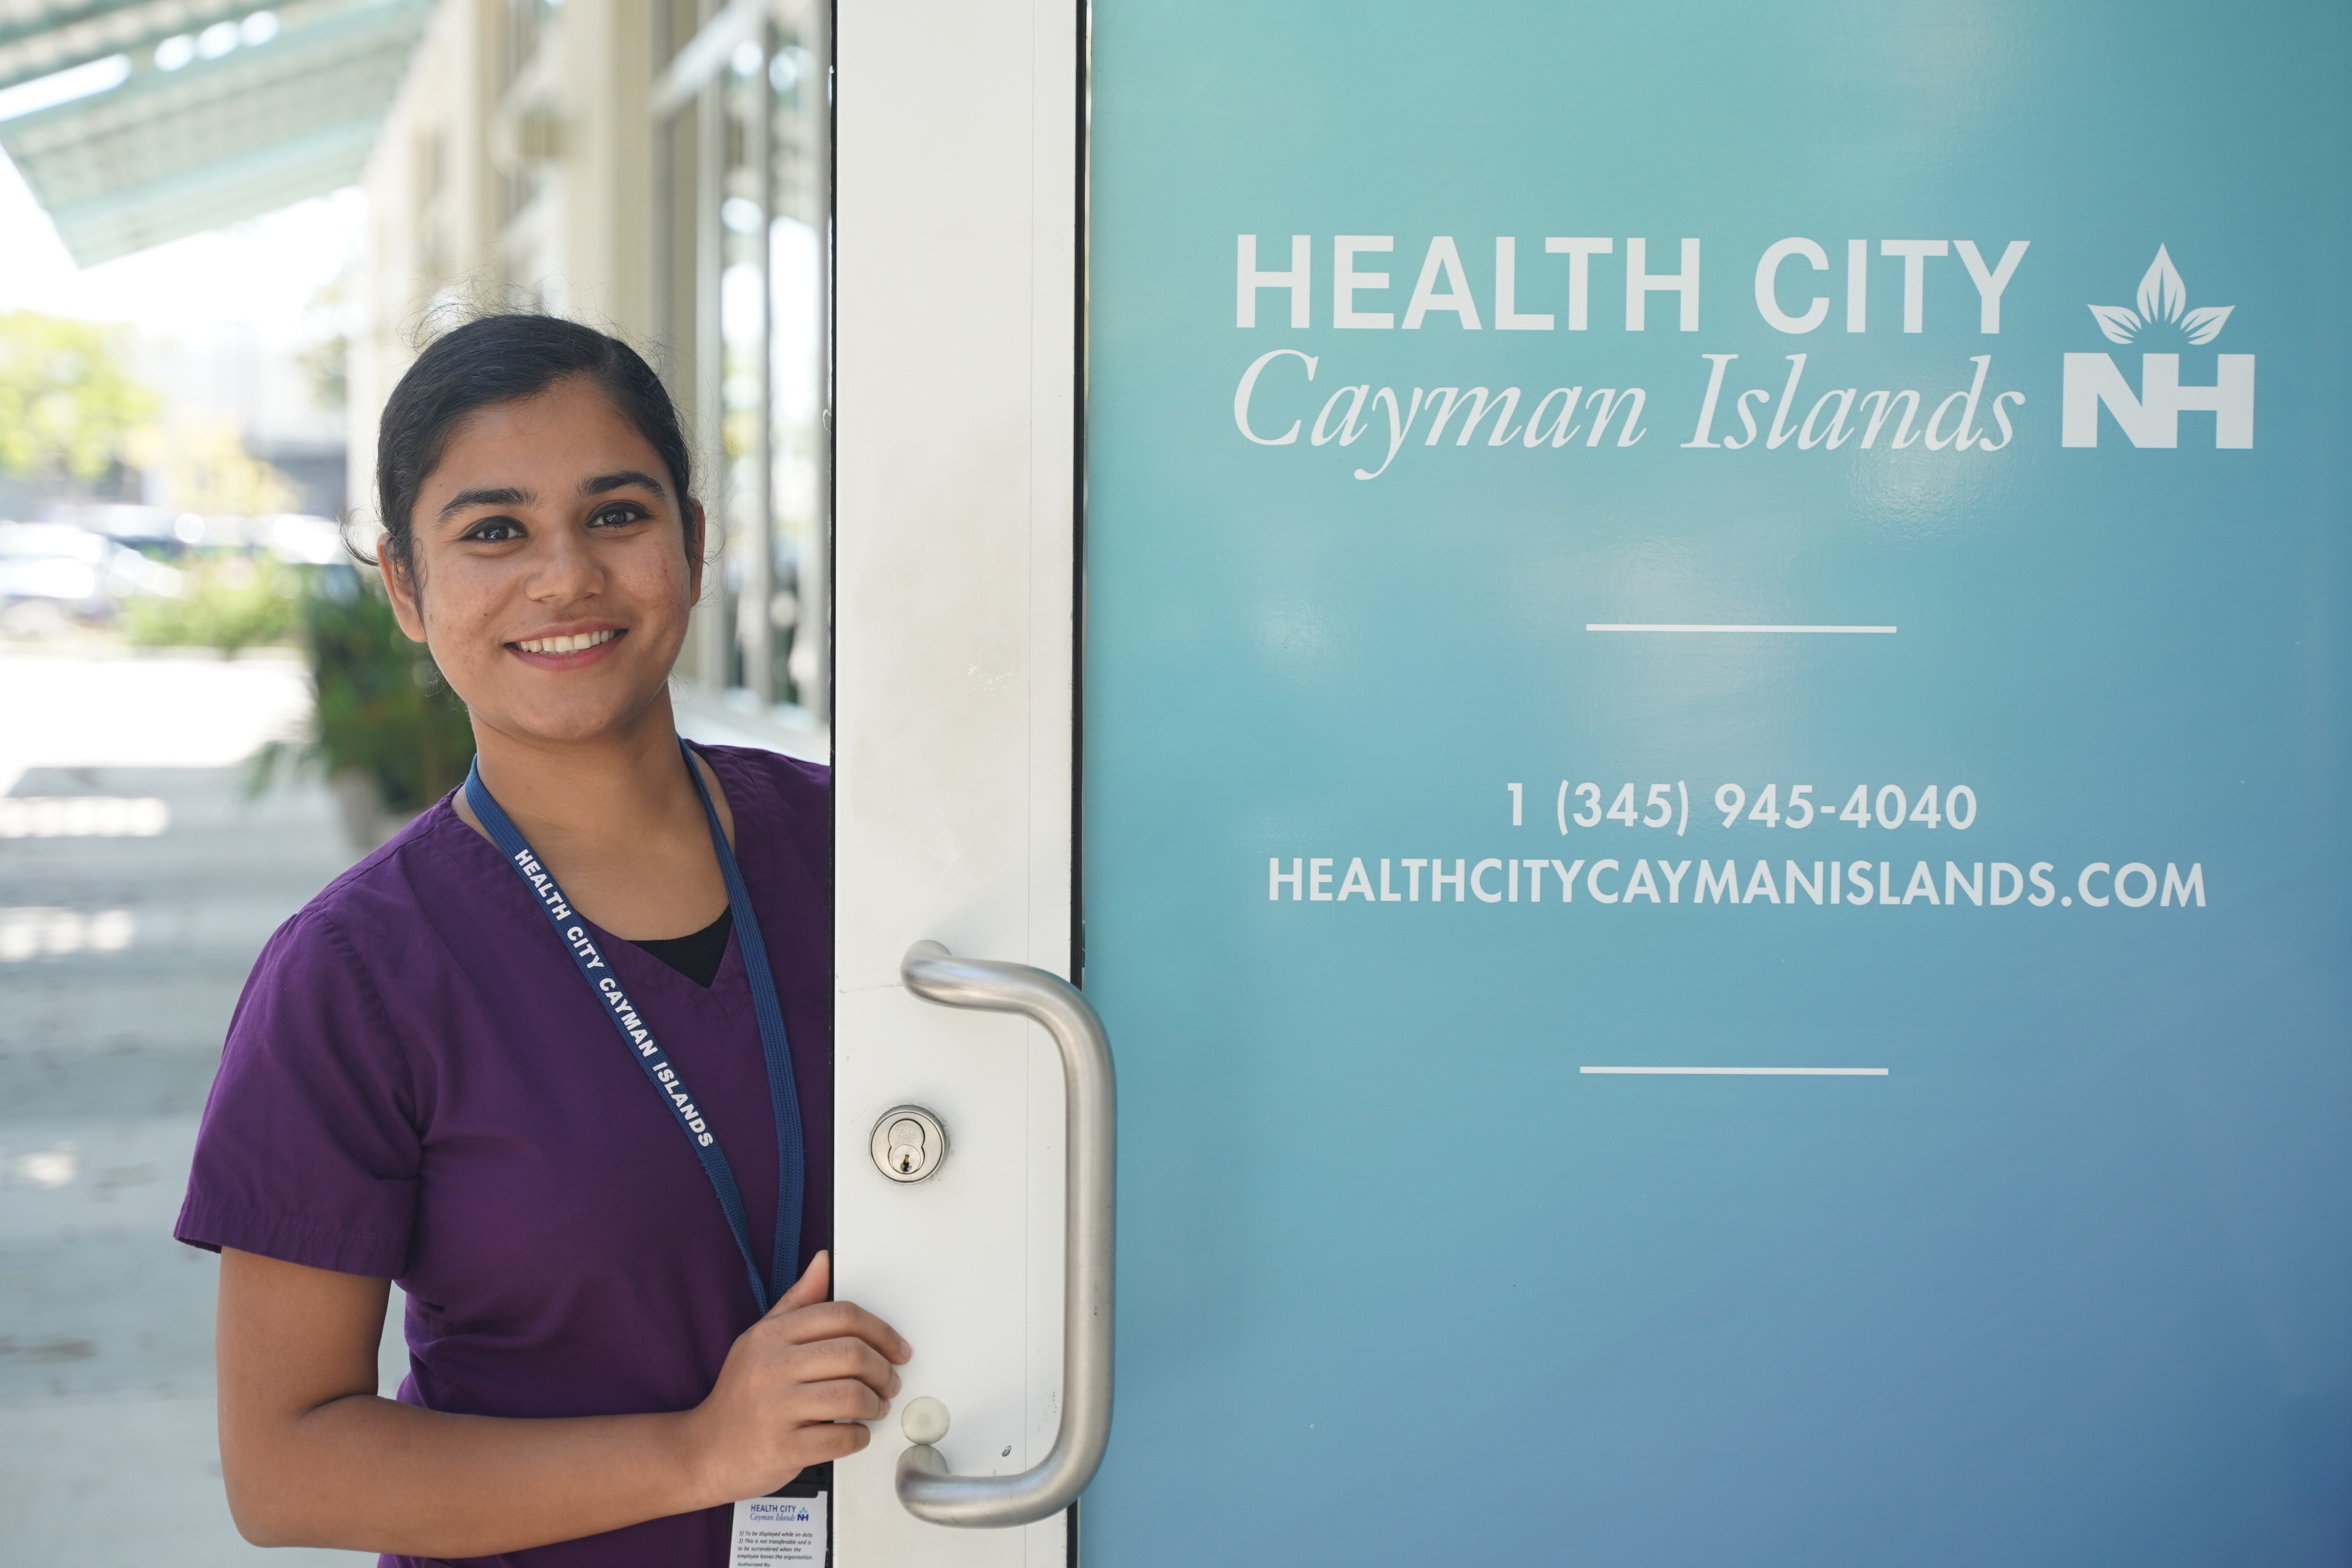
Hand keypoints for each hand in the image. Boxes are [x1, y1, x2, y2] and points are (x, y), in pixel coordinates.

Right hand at [678, 1251, 912, 1506]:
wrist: (705, 1451)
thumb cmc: (740, 1395)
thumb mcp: (761, 1338)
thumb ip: (798, 1300)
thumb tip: (824, 1262)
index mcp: (771, 1335)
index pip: (842, 1315)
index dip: (881, 1330)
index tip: (896, 1347)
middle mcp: (771, 1367)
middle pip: (854, 1354)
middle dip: (884, 1370)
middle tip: (889, 1381)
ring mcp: (776, 1409)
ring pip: (852, 1396)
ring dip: (875, 1404)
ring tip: (875, 1407)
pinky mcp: (783, 1448)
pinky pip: (840, 1438)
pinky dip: (858, 1437)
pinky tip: (854, 1433)